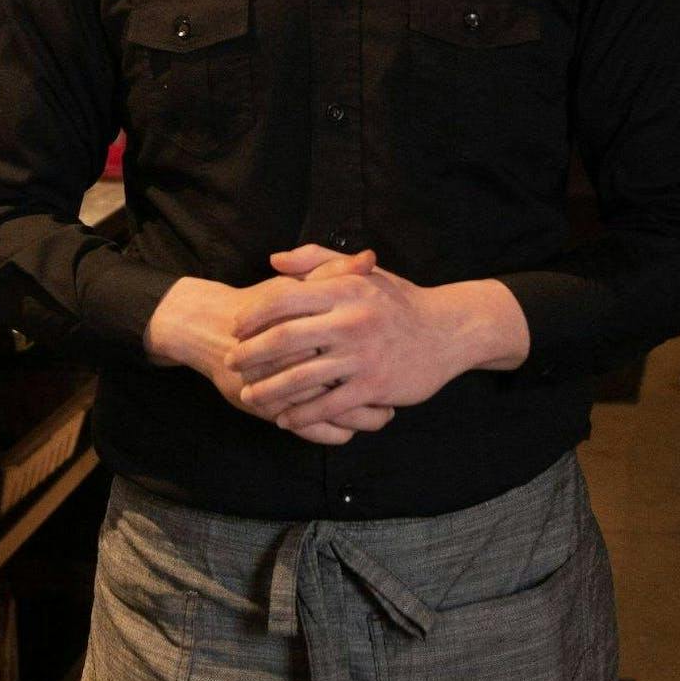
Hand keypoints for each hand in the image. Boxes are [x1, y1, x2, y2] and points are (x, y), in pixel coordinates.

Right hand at [142, 247, 385, 444]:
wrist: (212, 329)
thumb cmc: (263, 303)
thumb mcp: (298, 284)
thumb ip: (333, 270)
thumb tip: (369, 258)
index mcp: (306, 324)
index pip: (353, 345)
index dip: (382, 352)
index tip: (404, 354)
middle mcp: (294, 358)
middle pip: (347, 381)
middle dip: (377, 390)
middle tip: (401, 391)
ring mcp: (281, 388)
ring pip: (332, 413)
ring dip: (361, 418)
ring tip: (384, 414)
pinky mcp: (270, 410)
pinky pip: (311, 431)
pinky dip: (335, 433)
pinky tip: (351, 429)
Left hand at [226, 266, 530, 435]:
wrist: (448, 331)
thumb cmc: (398, 301)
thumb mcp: (362, 273)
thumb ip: (316, 261)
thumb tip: (274, 261)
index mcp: (344, 290)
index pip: (285, 298)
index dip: (254, 314)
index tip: (236, 327)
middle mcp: (351, 321)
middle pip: (285, 338)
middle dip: (251, 354)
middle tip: (231, 362)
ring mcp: (363, 356)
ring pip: (302, 377)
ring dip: (269, 390)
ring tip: (249, 397)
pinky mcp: (375, 386)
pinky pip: (329, 405)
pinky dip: (303, 415)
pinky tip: (285, 419)